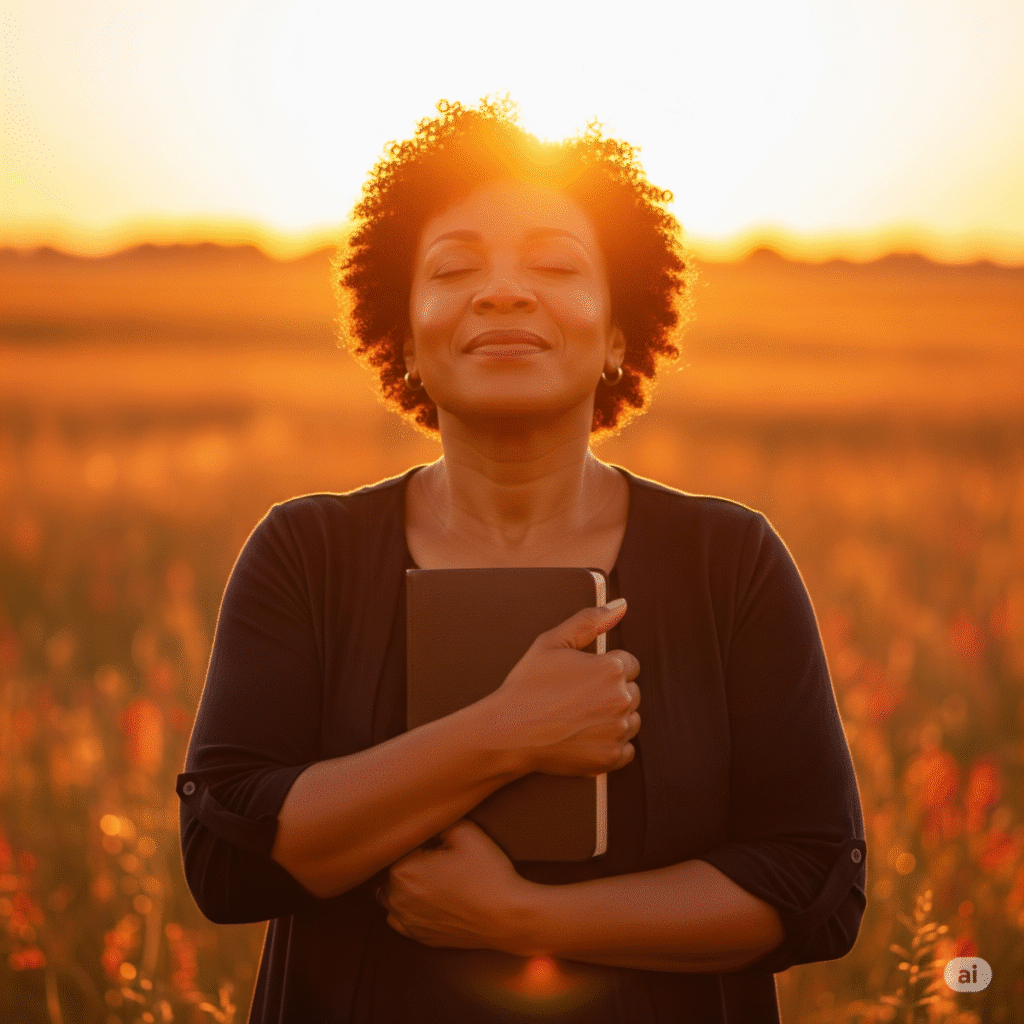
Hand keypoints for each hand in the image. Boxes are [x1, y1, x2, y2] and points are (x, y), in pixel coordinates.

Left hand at [378, 819, 533, 951]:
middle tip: (430, 856)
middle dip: (404, 862)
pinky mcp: (421, 938)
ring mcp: (408, 922)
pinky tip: (424, 899)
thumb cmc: (488, 875)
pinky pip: (399, 920)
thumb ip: (438, 823)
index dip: (411, 840)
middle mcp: (398, 899)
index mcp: (404, 871)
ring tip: (427, 876)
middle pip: (387, 873)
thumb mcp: (466, 832)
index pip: (394, 848)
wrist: (507, 917)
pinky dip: (405, 908)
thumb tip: (426, 825)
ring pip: (389, 897)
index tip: (427, 840)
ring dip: (401, 885)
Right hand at [484, 601, 640, 776]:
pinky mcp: (611, 758)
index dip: (604, 669)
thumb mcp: (551, 642)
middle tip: (575, 698)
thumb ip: (589, 620)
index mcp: (612, 669)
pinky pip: (626, 749)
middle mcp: (621, 700)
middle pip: (631, 692)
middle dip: (610, 693)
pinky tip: (585, 737)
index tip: (581, 678)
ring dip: (614, 718)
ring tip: (579, 718)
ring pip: (631, 720)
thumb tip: (621, 606)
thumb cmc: (526, 686)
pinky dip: (611, 745)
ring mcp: (618, 732)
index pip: (629, 664)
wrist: (508, 732)